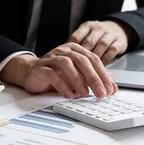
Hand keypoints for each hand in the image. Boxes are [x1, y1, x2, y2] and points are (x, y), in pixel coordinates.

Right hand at [0, 43, 117, 98]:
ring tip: (84, 94)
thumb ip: (95, 79)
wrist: (31, 73)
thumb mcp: (78, 76)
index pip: (94, 59)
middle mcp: (64, 50)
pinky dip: (62, 85)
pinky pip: (52, 74)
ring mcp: (51, 57)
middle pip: (82, 61)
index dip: (103, 75)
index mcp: (75, 49)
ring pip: (67, 64)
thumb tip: (112, 87)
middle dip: (94, 78)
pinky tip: (68, 94)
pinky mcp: (40, 67)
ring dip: (78, 80)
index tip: (110, 89)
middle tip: (100, 93)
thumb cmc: (56, 74)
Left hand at [69, 20, 130, 64]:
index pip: (76, 36)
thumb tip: (64, 58)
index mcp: (87, 26)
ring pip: (101, 46)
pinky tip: (100, 67)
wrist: (119, 28)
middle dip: (82, 56)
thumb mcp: (87, 34)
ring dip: (95, 59)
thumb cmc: (98, 35)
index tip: (67, 60)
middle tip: (77, 68)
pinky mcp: (120, 41)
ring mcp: (110, 34)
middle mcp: (98, 29)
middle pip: (88, 42)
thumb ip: (77, 44)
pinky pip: (112, 51)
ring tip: (89, 70)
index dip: (70, 49)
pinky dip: (106, 60)